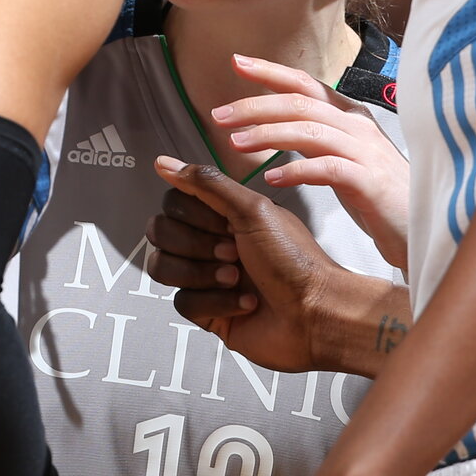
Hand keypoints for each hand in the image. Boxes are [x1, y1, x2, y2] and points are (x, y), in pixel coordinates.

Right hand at [144, 158, 409, 376]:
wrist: (314, 313)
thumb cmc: (294, 260)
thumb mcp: (253, 210)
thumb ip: (206, 184)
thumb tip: (164, 162)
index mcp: (223, 215)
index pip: (173, 203)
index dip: (192, 215)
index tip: (224, 224)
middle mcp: (211, 242)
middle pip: (161, 234)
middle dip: (197, 246)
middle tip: (232, 253)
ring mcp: (206, 277)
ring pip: (163, 268)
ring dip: (202, 274)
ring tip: (236, 278)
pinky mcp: (207, 311)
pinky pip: (184, 302)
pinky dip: (217, 303)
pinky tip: (245, 302)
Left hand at [213, 55, 408, 268]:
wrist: (425, 227)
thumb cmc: (380, 196)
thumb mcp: (345, 158)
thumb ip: (318, 138)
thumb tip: (279, 125)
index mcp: (350, 116)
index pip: (305, 85)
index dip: (270, 71)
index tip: (237, 63)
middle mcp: (357, 126)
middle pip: (299, 104)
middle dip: (255, 106)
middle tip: (219, 115)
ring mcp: (365, 152)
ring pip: (308, 131)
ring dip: (267, 134)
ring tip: (235, 143)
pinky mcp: (369, 181)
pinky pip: (327, 169)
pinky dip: (296, 170)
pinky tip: (271, 178)